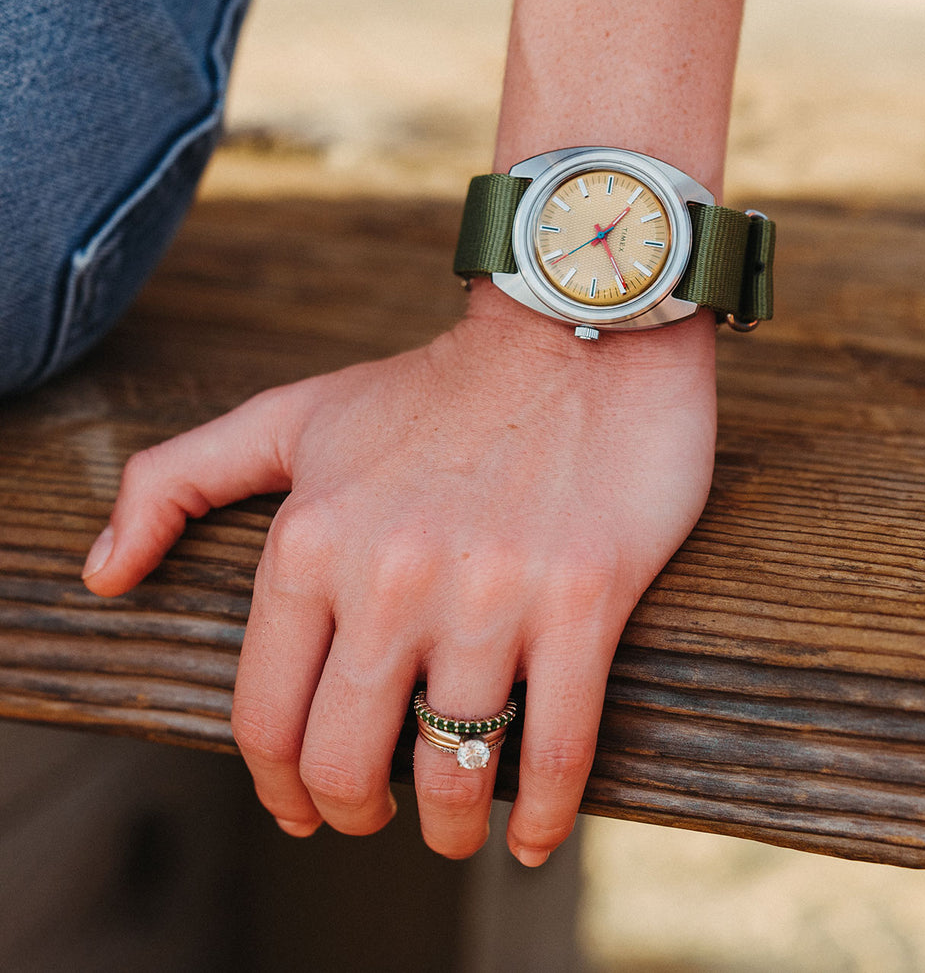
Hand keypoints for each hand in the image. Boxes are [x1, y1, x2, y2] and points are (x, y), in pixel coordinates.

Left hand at [82, 287, 716, 862]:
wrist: (571, 330)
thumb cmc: (431, 387)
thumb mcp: (292, 416)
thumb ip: (177, 480)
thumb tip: (102, 574)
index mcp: (309, 543)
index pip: (266, 718)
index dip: (277, 785)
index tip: (301, 804)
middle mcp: (389, 577)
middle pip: (345, 762)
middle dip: (353, 810)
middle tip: (373, 809)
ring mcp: (489, 593)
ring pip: (452, 772)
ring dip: (450, 826)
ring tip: (457, 824)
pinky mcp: (582, 598)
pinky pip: (557, 747)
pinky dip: (544, 814)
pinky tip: (533, 835)